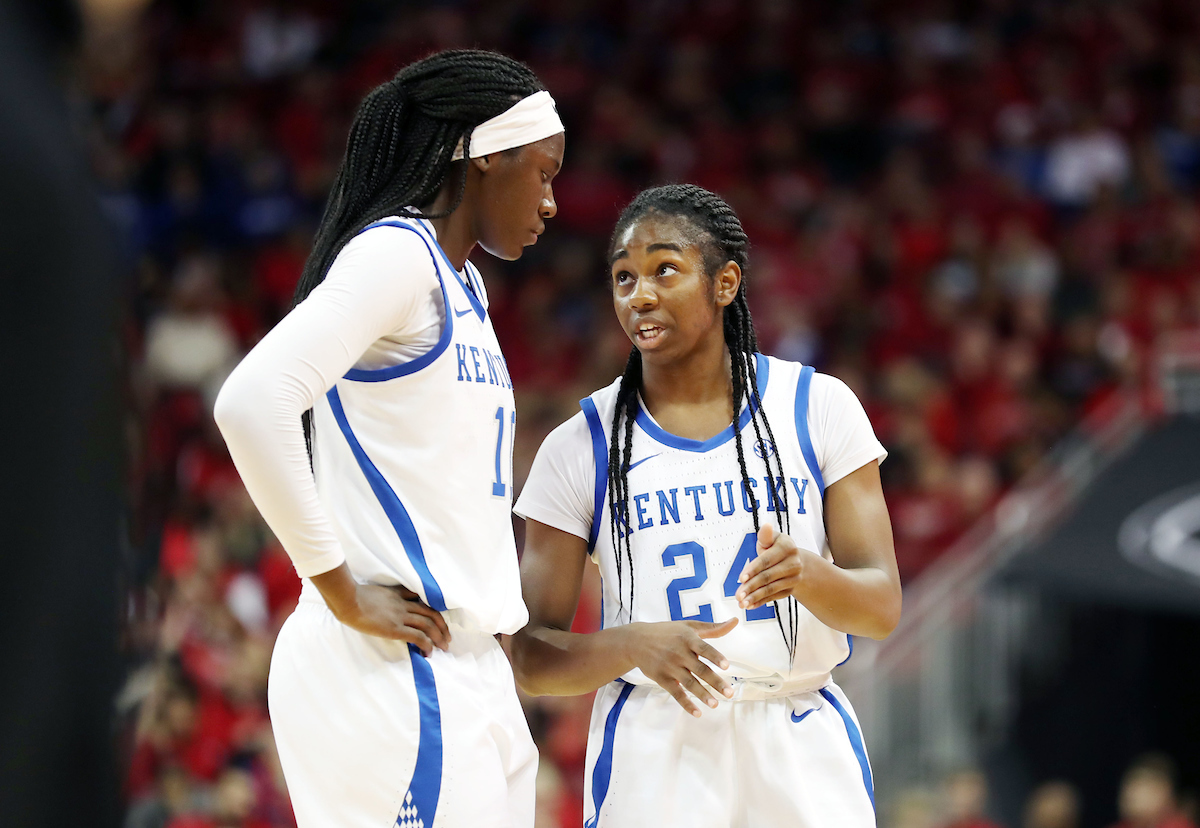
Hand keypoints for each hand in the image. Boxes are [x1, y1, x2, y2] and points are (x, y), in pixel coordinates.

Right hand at [336, 583, 451, 655]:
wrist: (348, 601)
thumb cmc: (353, 597)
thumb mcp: (373, 591)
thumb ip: (382, 596)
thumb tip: (380, 603)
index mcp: (398, 594)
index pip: (421, 600)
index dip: (432, 611)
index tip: (437, 620)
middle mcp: (403, 604)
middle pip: (431, 613)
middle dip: (442, 626)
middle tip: (447, 637)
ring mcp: (401, 616)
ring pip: (428, 625)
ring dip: (439, 637)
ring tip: (444, 647)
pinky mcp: (395, 628)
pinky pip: (418, 637)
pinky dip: (427, 645)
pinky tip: (428, 653)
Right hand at [619, 617, 737, 716]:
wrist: (636, 641)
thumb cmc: (667, 632)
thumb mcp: (688, 626)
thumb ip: (713, 628)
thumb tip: (735, 621)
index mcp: (687, 639)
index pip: (704, 649)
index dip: (715, 657)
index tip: (726, 666)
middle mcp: (679, 653)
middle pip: (700, 669)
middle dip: (715, 682)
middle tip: (729, 693)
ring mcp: (670, 667)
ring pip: (689, 683)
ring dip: (702, 695)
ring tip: (715, 704)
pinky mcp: (662, 678)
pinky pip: (676, 693)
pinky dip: (686, 703)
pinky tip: (697, 712)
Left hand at [735, 524, 807, 610]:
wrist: (796, 561)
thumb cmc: (776, 548)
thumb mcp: (771, 539)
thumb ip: (766, 536)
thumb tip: (766, 526)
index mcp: (788, 547)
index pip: (767, 560)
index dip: (753, 569)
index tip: (741, 579)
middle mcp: (794, 563)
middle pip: (768, 576)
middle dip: (751, 587)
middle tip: (737, 595)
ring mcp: (794, 578)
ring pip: (771, 589)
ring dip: (755, 597)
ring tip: (741, 603)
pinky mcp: (791, 589)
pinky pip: (774, 597)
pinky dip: (761, 602)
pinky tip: (750, 606)